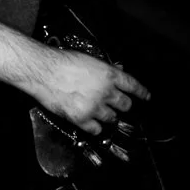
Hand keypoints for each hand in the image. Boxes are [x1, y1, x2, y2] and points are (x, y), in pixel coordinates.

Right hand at [30, 48, 149, 136]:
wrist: (43, 71)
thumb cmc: (61, 62)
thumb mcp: (88, 60)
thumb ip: (104, 69)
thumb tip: (117, 72)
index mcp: (108, 74)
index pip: (133, 86)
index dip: (141, 92)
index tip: (146, 97)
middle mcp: (105, 91)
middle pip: (125, 105)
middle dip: (122, 105)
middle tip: (116, 104)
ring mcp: (95, 107)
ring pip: (112, 118)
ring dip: (107, 115)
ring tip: (97, 110)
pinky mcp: (82, 119)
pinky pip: (96, 130)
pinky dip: (95, 127)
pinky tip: (90, 121)